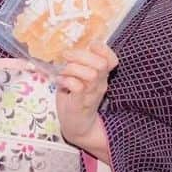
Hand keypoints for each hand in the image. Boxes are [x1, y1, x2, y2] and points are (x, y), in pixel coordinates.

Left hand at [56, 44, 117, 159]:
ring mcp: (91, 94)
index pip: (111, 59)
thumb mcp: (80, 78)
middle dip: (81, 55)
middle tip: (66, 56)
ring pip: (90, 74)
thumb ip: (78, 64)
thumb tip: (67, 48)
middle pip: (100, 64)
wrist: (77, 126)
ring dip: (72, 69)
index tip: (89, 46)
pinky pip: (78, 87)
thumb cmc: (76, 99)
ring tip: (62, 72)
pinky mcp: (80, 103)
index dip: (102, 49)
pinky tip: (60, 82)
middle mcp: (99, 84)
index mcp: (101, 76)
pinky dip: (66, 81)